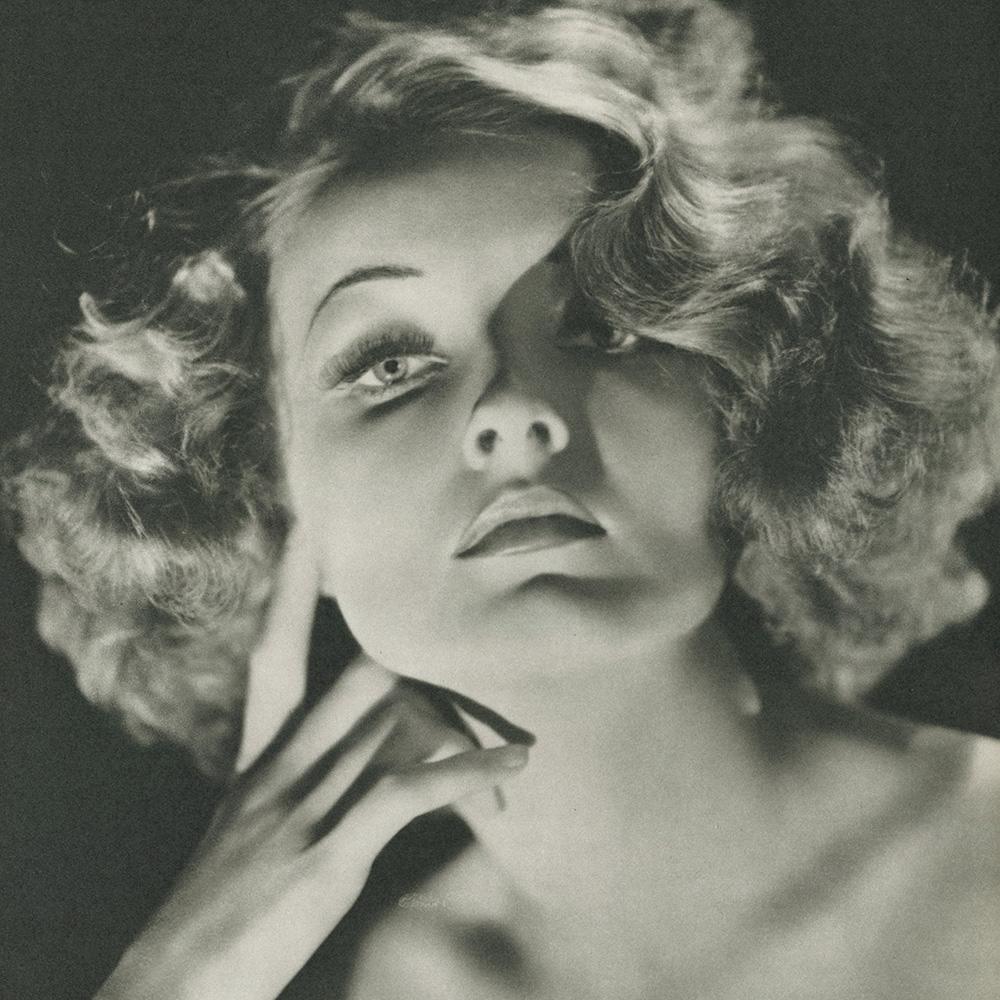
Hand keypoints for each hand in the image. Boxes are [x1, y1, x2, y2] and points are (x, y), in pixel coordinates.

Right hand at [95, 529, 528, 999]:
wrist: (172, 986)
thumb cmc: (221, 909)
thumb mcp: (250, 829)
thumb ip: (298, 782)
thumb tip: (368, 750)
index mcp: (256, 758)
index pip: (273, 650)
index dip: (290, 584)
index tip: (311, 523)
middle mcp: (279, 768)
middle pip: (357, 671)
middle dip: (411, 628)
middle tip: (462, 585)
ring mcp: (303, 808)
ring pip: (392, 721)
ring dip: (466, 709)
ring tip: (522, 696)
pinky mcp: (328, 856)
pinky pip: (409, 793)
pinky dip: (468, 773)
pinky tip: (515, 766)